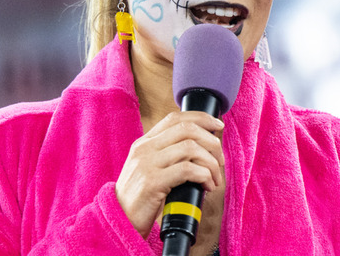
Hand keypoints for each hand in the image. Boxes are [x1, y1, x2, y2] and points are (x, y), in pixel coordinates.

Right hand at [115, 111, 224, 238]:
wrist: (119, 221)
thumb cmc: (139, 199)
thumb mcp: (148, 169)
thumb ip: (167, 156)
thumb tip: (202, 149)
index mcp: (144, 142)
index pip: (175, 117)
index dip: (201, 118)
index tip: (218, 126)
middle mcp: (144, 149)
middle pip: (187, 129)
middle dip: (211, 142)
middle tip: (220, 160)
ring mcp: (146, 164)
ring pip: (190, 148)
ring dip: (211, 163)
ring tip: (214, 179)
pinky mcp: (151, 183)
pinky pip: (187, 170)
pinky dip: (204, 176)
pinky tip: (207, 187)